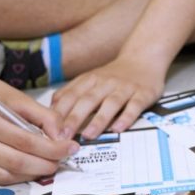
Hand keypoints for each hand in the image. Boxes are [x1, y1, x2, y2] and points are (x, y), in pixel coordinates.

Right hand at [0, 78, 77, 183]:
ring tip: (52, 163)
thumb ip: (45, 116)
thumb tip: (62, 138)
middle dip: (46, 163)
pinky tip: (35, 168)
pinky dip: (22, 177)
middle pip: (17, 160)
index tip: (70, 146)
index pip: (24, 140)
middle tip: (63, 158)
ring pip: (9, 174)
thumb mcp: (21, 98)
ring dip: (35, 172)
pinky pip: (1, 177)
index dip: (51, 147)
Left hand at [51, 55, 165, 138]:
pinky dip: (126, 118)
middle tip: (64, 136)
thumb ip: (72, 93)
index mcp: (90, 80)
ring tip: (88, 135)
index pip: (71, 96)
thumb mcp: (90, 79)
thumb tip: (51, 110)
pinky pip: (134, 107)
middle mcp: (106, 83)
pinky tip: (118, 129)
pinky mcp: (142, 94)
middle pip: (88, 100)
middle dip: (74, 118)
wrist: (144, 58)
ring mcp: (125, 88)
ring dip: (98, 120)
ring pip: (110, 104)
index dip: (59, 112)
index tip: (50, 129)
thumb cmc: (115, 75)